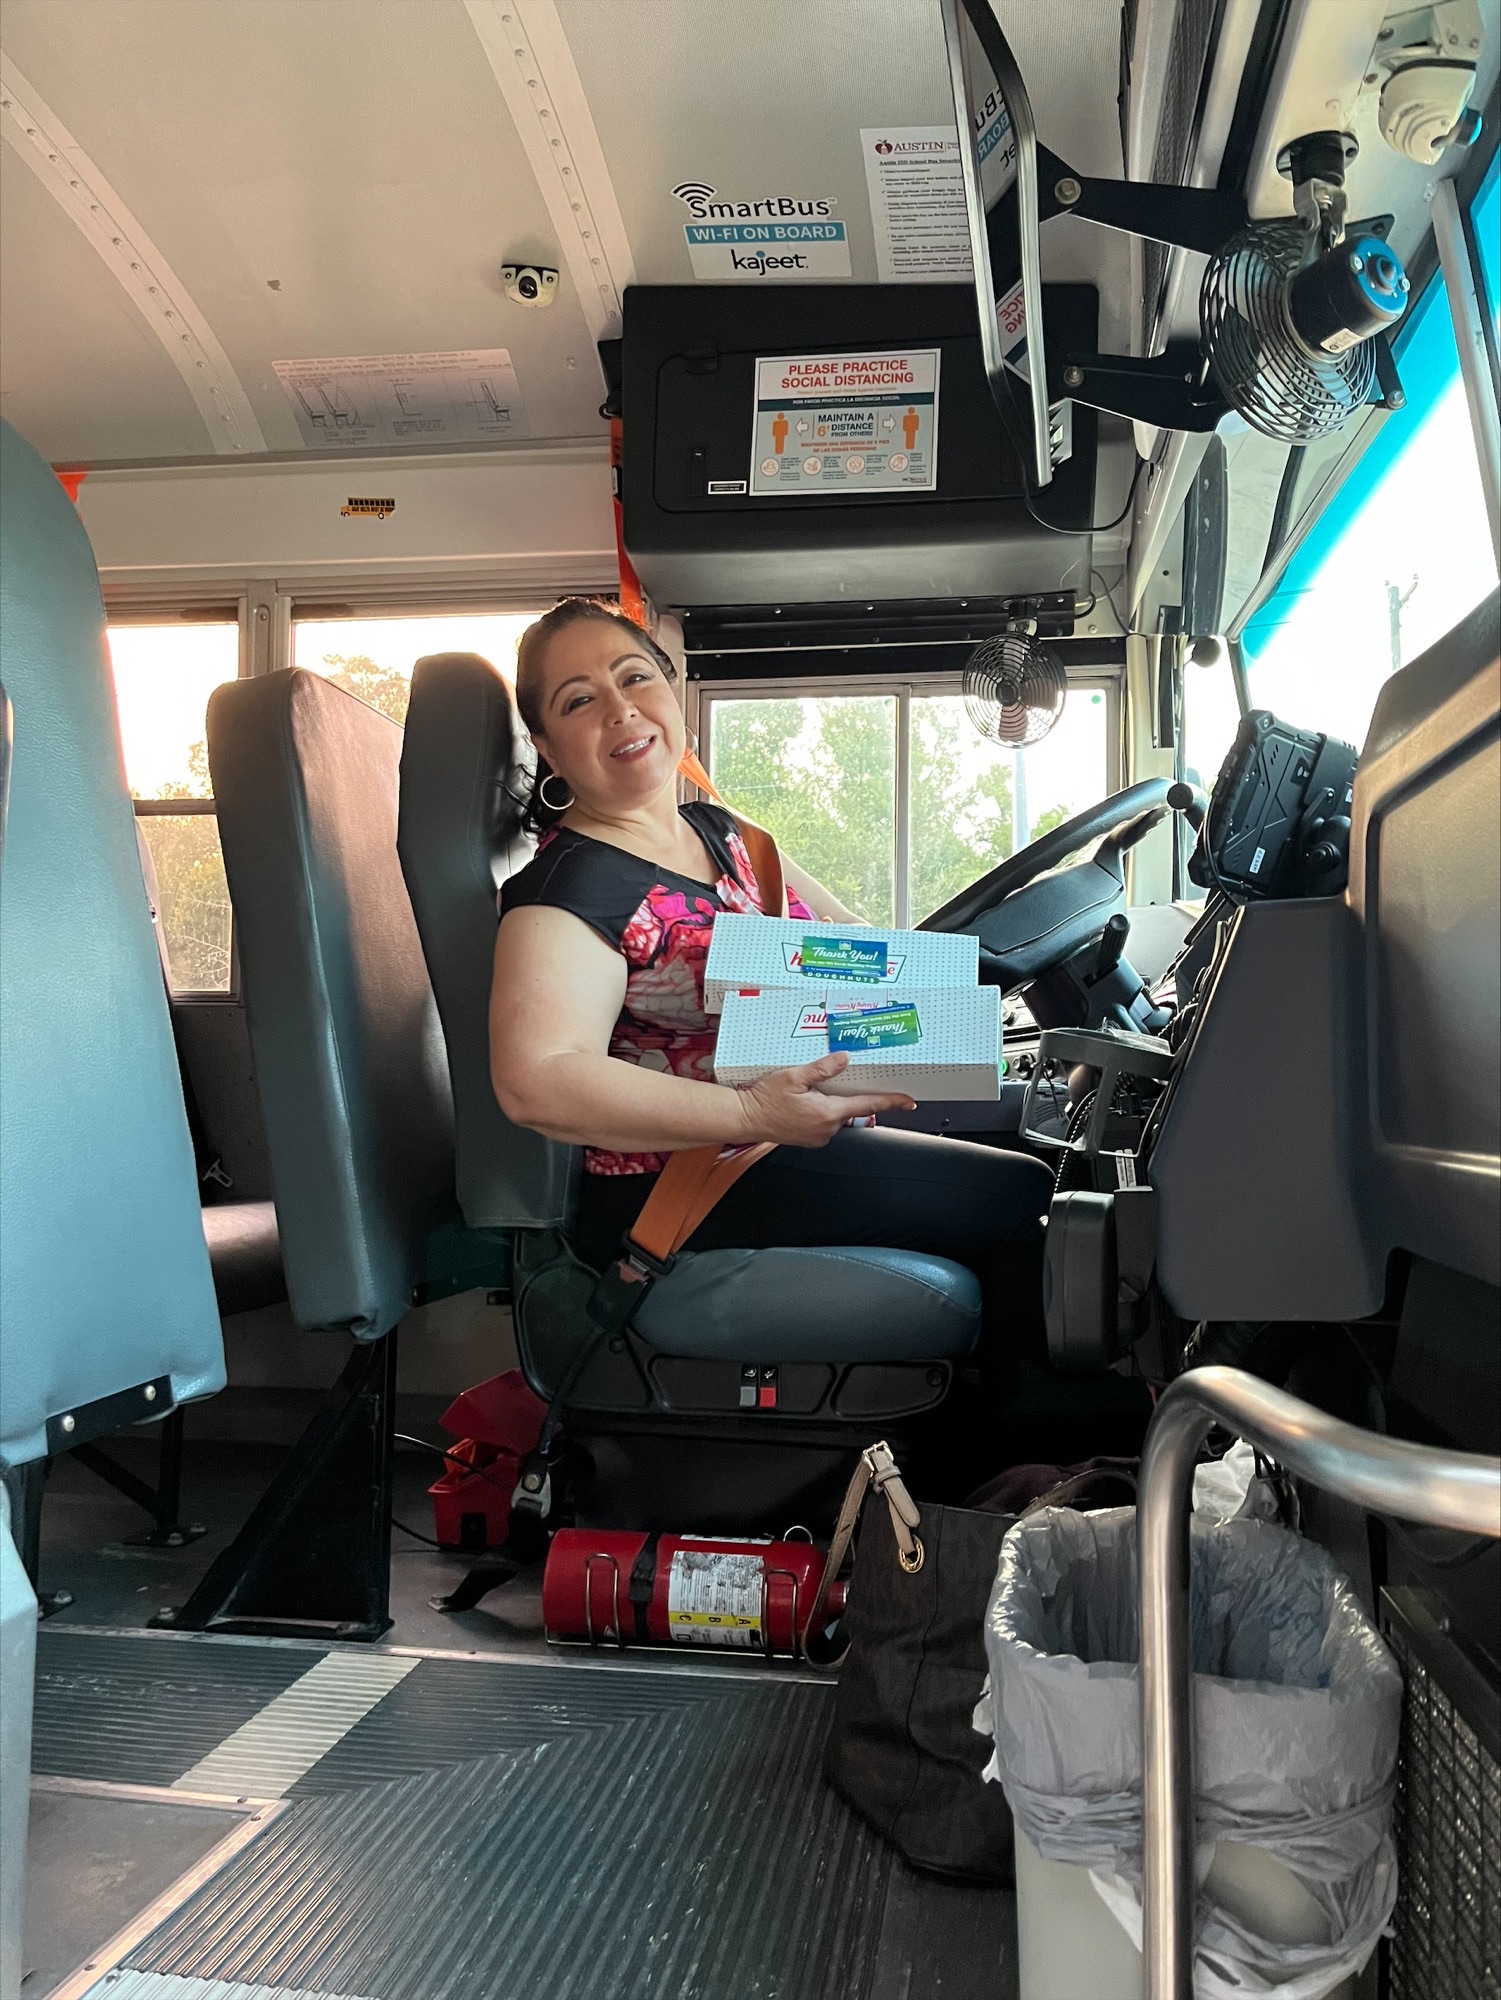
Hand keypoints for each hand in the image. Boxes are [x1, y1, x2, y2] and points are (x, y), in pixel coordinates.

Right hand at [737, 1052, 915, 1148]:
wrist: (745, 1118)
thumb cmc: (764, 1100)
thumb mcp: (793, 1076)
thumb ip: (822, 1068)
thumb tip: (844, 1059)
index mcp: (827, 1113)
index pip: (868, 1105)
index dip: (891, 1102)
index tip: (908, 1100)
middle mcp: (827, 1128)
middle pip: (851, 1107)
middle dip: (845, 1093)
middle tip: (823, 1083)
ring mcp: (819, 1136)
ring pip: (837, 1114)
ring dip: (830, 1101)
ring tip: (806, 1092)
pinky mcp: (811, 1138)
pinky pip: (825, 1121)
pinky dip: (821, 1110)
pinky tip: (804, 1102)